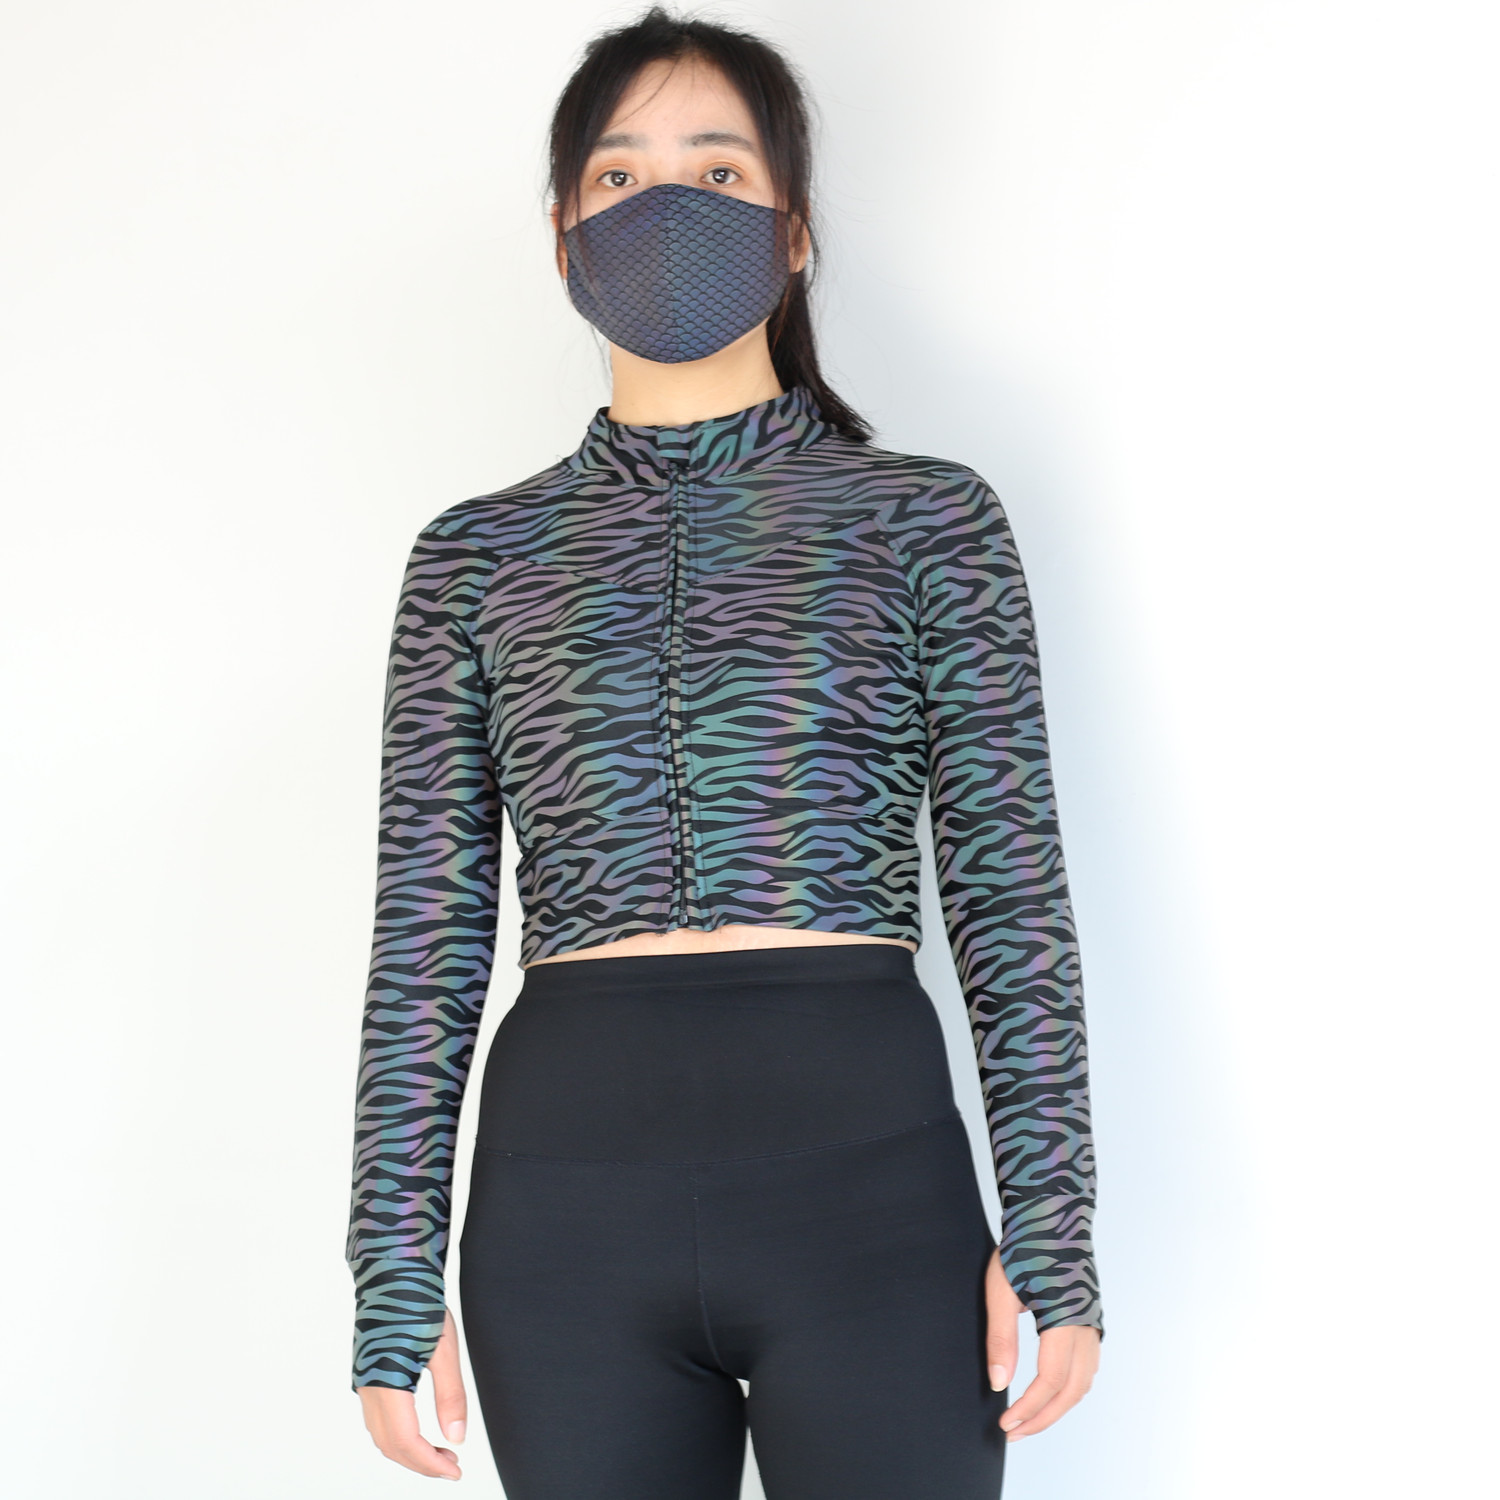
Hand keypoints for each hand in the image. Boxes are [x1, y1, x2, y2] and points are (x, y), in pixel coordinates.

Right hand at [357, 1308, 467, 1478]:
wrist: (392, 1270)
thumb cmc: (418, 1302)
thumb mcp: (444, 1349)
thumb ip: (451, 1395)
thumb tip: (457, 1437)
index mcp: (387, 1383)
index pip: (406, 1443)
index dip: (430, 1464)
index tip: (455, 1471)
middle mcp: (368, 1388)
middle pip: (390, 1446)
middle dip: (420, 1463)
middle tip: (452, 1465)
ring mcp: (363, 1382)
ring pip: (381, 1435)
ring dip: (408, 1452)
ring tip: (440, 1451)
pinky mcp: (365, 1375)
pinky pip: (376, 1420)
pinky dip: (397, 1436)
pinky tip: (418, 1430)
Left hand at [984, 1249, 1099, 1441]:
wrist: (1052, 1213)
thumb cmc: (1023, 1247)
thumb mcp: (1001, 1291)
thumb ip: (1001, 1339)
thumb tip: (999, 1383)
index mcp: (1065, 1320)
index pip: (1051, 1382)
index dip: (1029, 1408)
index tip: (1005, 1423)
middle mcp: (1086, 1327)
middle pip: (1071, 1391)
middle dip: (1043, 1417)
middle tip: (1014, 1431)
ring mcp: (1093, 1323)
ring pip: (1083, 1382)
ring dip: (1058, 1405)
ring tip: (1029, 1417)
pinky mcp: (1091, 1318)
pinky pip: (1087, 1366)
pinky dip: (1070, 1387)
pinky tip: (1049, 1390)